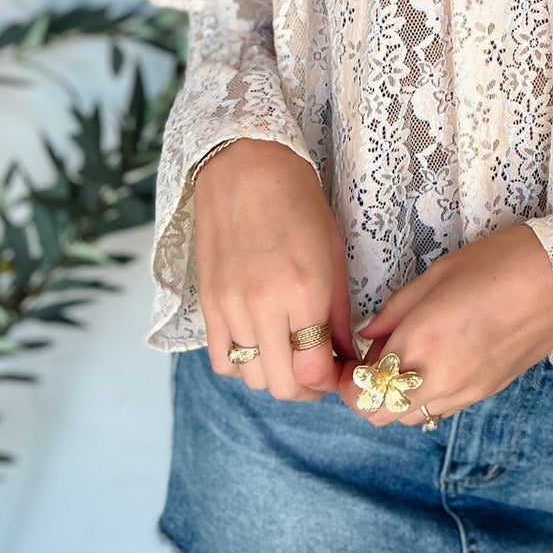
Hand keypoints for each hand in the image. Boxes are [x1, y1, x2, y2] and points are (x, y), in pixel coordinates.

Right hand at [193, 138, 357, 400]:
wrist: (245, 165)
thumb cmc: (298, 200)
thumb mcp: (333, 252)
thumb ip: (338, 312)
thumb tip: (345, 355)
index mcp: (305, 290)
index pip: (314, 372)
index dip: (331, 381)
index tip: (339, 370)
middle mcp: (265, 305)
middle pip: (282, 385)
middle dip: (306, 387)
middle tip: (318, 370)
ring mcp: (230, 306)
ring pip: (251, 376)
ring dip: (274, 375)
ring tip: (289, 353)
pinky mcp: (207, 302)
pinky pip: (222, 359)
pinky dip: (242, 363)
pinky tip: (259, 343)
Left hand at [337, 223, 552, 426]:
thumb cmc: (497, 262)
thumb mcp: (436, 275)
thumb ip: (395, 311)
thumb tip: (368, 335)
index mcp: (420, 345)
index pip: (361, 393)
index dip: (344, 381)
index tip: (346, 357)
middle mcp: (440, 380)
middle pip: (381, 415)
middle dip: (365, 394)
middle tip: (369, 359)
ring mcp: (467, 392)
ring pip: (411, 417)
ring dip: (396, 396)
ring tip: (403, 356)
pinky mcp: (488, 392)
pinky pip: (441, 408)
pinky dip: (426, 395)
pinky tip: (435, 360)